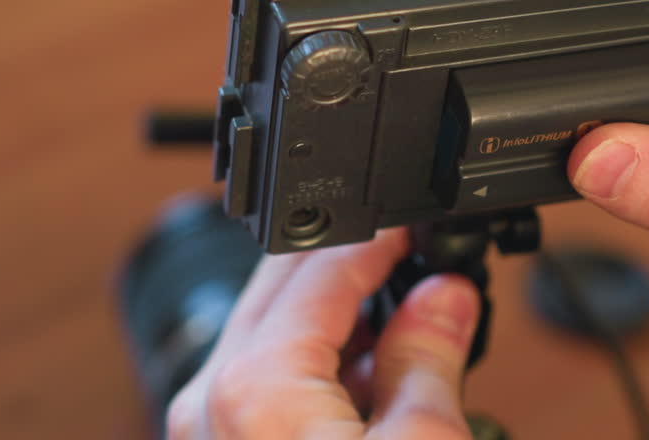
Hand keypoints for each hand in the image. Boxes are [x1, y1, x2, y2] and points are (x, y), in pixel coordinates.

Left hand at [166, 228, 478, 439]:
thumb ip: (429, 359)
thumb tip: (444, 298)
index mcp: (257, 384)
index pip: (324, 269)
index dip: (382, 238)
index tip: (419, 229)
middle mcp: (211, 400)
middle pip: (284, 288)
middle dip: (352, 266)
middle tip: (417, 263)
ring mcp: (205, 432)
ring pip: (272, 335)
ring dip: (337, 321)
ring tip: (409, 334)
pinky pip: (262, 386)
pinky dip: (315, 372)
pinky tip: (372, 389)